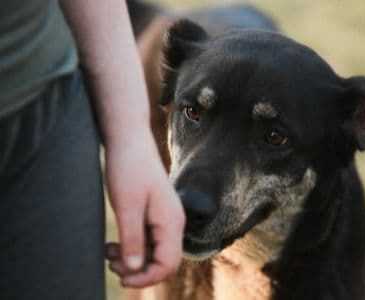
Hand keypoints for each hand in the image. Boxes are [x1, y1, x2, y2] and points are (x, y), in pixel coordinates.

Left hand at [104, 127, 184, 287]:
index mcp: (171, 221)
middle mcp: (173, 221)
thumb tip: (134, 269)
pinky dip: (133, 245)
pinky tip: (115, 243)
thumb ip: (132, 239)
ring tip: (108, 253)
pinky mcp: (155, 212)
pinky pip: (149, 238)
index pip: (168, 264)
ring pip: (155, 251)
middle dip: (139, 269)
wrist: (130, 140)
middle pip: (164, 260)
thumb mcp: (127, 206)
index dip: (147, 278)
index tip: (122, 279)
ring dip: (133, 258)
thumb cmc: (128, 168)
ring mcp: (165, 217)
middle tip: (111, 263)